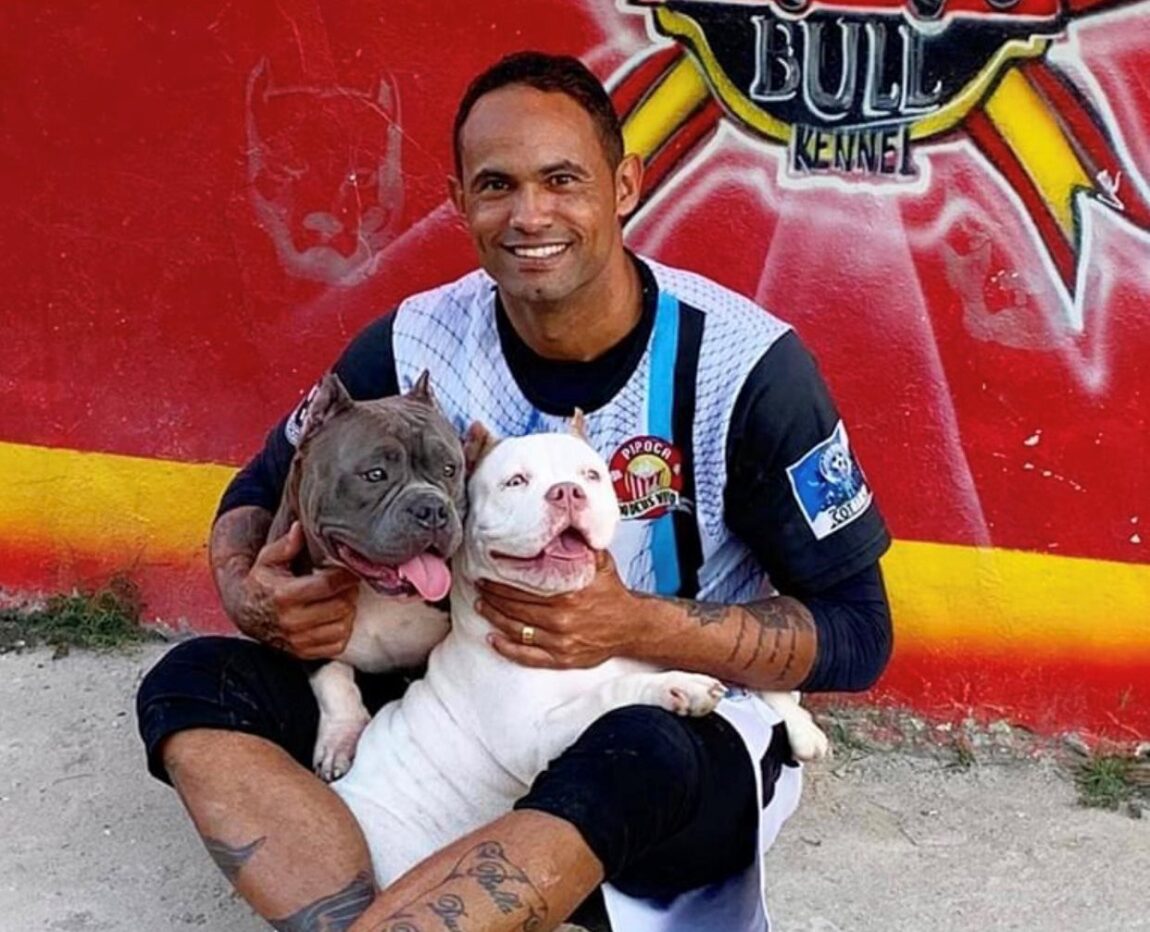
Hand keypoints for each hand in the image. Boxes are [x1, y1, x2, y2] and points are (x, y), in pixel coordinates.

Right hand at [232, 521, 359, 658]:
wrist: (245, 613)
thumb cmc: (262, 581)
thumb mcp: (268, 559)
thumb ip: (286, 544)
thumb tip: (300, 528)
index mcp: (284, 595)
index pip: (328, 585)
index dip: (346, 575)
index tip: (350, 568)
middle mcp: (292, 622)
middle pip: (341, 607)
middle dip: (349, 592)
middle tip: (347, 583)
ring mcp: (298, 641)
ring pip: (343, 626)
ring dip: (347, 611)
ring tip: (340, 598)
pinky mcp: (305, 654)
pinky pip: (338, 644)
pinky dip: (342, 630)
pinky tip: (335, 616)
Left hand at [476, 551, 641, 668]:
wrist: (632, 625)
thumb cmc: (613, 593)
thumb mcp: (600, 561)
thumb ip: (580, 544)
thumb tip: (562, 524)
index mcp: (568, 593)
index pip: (524, 585)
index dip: (502, 579)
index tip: (488, 571)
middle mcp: (562, 618)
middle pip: (515, 606)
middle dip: (493, 596)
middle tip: (480, 587)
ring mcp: (560, 640)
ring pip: (517, 629)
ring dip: (495, 617)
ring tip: (482, 606)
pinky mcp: (562, 658)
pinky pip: (528, 656)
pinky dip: (507, 649)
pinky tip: (493, 640)